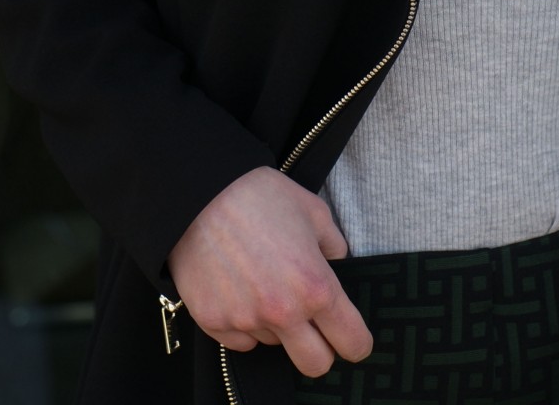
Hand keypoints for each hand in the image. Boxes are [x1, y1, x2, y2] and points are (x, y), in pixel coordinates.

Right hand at [167, 166, 372, 377]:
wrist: (200, 192)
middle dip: (322, 350)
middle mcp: (283, 313)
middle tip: (313, 324)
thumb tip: (336, 263)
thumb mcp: (313, 210)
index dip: (358, 342)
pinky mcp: (214, 323)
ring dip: (278, 326)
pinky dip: (245, 324)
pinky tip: (239, 290)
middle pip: (316, 365)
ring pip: (275, 344)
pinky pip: (241, 340)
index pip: (352, 341)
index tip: (354, 337)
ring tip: (264, 283)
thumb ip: (333, 244)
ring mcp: (246, 321)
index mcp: (314, 286)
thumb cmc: (260, 195)